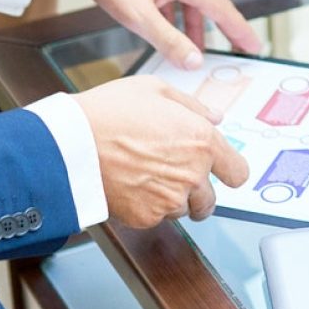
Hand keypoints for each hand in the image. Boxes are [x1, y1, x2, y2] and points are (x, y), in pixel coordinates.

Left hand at [46, 0, 260, 69]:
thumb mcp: (137, 15)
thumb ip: (167, 40)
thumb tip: (194, 61)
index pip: (222, 9)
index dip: (239, 29)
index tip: (254, 45)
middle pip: (210, 3)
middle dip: (223, 27)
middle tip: (237, 46)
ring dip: (194, 23)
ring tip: (194, 47)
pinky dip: (175, 13)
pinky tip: (164, 25)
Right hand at [73, 74, 250, 225]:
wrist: (71, 144)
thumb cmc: (110, 111)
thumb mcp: (156, 90)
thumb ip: (193, 107)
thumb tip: (216, 118)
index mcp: (202, 141)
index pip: (238, 173)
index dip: (228, 171)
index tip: (221, 170)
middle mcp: (192, 174)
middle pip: (210, 200)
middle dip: (196, 190)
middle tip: (171, 173)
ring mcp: (170, 200)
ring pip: (182, 210)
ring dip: (171, 199)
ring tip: (144, 175)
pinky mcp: (146, 218)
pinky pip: (156, 218)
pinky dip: (147, 207)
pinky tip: (130, 185)